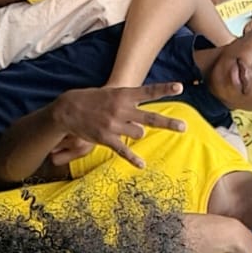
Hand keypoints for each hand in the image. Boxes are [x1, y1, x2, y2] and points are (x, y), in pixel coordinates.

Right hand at [45, 82, 185, 171]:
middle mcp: (121, 109)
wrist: (67, 109)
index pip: (148, 92)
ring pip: (138, 133)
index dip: (164, 89)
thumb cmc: (91, 100)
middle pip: (151, 118)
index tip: (180, 87)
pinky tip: (142, 165)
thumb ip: (128, 102)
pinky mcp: (106, 138)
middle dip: (168, 124)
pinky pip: (124, 150)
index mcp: (123, 95)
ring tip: (122, 127)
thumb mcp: (110, 94)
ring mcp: (114, 124)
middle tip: (184, 127)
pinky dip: (134, 159)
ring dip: (136, 132)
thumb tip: (142, 120)